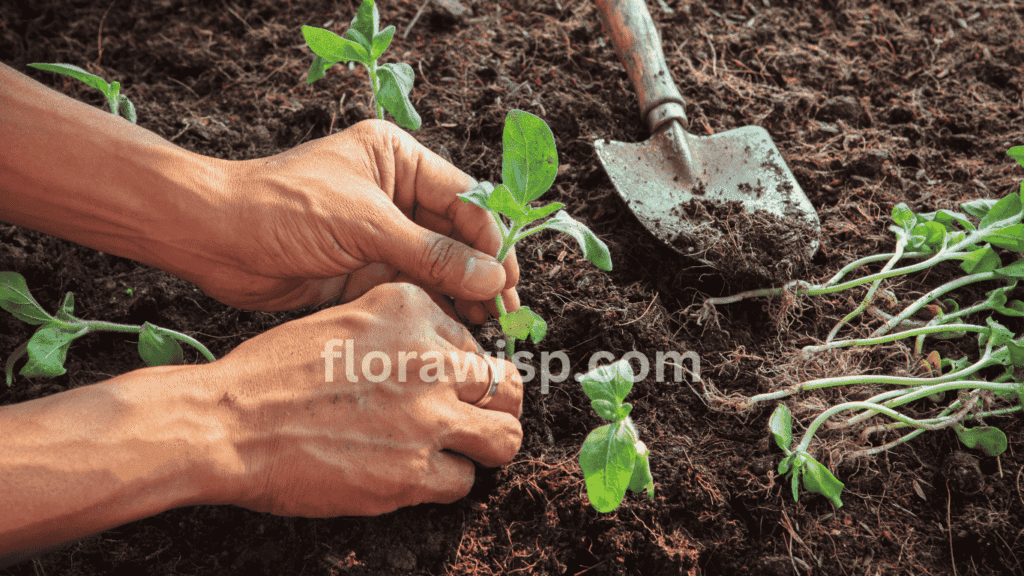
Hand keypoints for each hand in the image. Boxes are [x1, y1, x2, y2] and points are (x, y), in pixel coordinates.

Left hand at [199, 119, 519, 319]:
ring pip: (437, 268)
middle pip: (456, 237)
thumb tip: (492, 277)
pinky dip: (432, 309)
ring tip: (488, 329)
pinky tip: (454, 330)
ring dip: (462, 296)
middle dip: (483, 274)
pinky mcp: (363, 270)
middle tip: (507, 315)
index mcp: (398, 160)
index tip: (509, 282)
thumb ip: (431, 254)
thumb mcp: (365, 225)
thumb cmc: (281, 208)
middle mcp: (395, 194)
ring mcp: (380, 235)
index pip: (464, 200)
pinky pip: (410, 289)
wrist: (212, 238)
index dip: (492, 242)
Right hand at [209, 283, 522, 516]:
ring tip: (462, 451)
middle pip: (507, 385)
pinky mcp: (415, 472)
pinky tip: (416, 476)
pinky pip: (463, 482)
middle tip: (479, 418)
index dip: (466, 369)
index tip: (451, 385)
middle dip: (499, 404)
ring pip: (505, 438)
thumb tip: (441, 356)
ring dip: (486, 446)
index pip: (476, 340)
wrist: (229, 422)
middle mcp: (431, 358)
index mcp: (413, 309)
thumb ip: (401, 331)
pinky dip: (445, 482)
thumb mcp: (345, 320)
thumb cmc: (274, 373)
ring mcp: (428, 417)